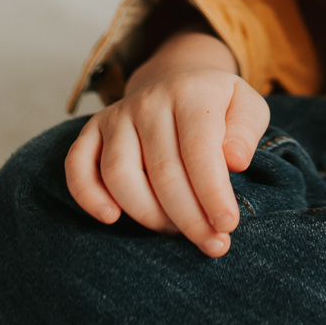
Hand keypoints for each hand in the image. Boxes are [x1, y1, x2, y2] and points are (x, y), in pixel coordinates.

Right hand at [65, 30, 269, 255]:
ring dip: (148, 214)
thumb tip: (236, 161)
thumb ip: (246, 132)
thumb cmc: (218, 106)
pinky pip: (78, 164)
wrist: (179, 81)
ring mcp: (117, 115)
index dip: (213, 193)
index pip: (199, 150)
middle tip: (212, 243)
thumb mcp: (247, 107)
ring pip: (120, 174)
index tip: (228, 226)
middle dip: (188, 217)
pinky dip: (87, 194)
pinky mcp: (93, 130)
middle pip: (162, 170)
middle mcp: (149, 101)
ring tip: (175, 233)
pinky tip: (110, 218)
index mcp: (191, 93)